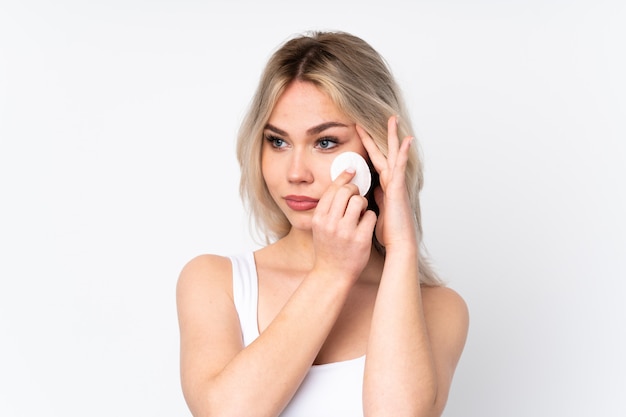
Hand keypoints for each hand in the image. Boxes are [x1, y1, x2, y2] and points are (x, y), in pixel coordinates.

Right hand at [311, 169, 376, 280]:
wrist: (332, 275)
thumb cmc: (328, 249)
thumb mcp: (320, 227)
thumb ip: (327, 208)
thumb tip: (340, 184)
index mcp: (319, 218)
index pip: (332, 189)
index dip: (344, 177)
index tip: (352, 171)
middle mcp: (330, 223)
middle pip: (346, 191)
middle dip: (355, 190)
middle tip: (357, 196)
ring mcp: (345, 232)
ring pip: (359, 201)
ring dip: (363, 203)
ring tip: (360, 212)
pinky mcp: (360, 239)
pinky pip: (370, 215)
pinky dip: (370, 217)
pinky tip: (366, 225)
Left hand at [357, 116, 417, 249]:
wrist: (397, 243)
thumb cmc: (388, 232)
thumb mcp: (375, 211)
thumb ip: (372, 199)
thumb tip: (367, 193)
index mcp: (385, 186)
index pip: (375, 161)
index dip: (369, 146)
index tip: (361, 131)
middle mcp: (392, 182)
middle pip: (386, 153)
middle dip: (383, 135)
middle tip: (386, 117)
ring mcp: (396, 184)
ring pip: (394, 155)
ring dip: (394, 137)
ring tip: (394, 119)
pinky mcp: (398, 189)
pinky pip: (400, 167)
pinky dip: (402, 153)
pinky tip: (406, 140)